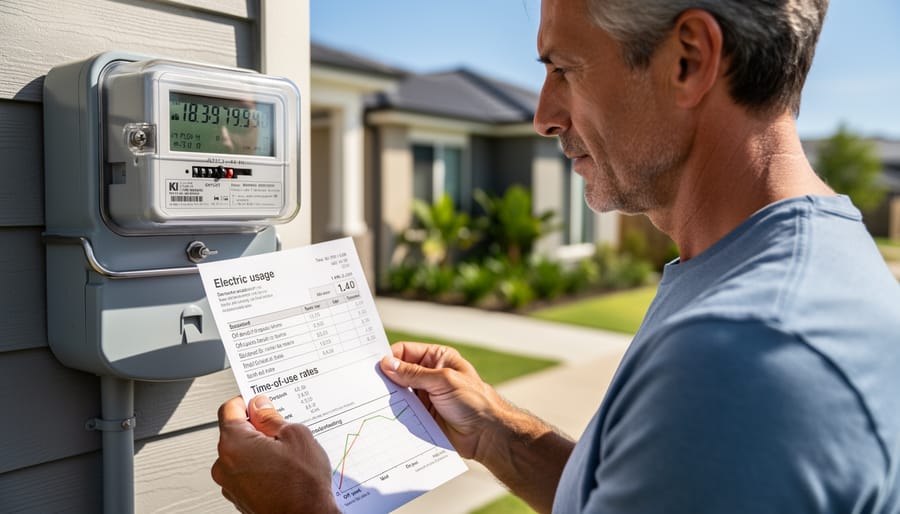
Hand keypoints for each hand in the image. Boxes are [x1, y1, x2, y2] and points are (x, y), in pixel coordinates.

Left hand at [212, 395, 338, 513]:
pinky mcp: (240, 498)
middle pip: (235, 433)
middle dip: (257, 428)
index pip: (230, 409)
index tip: (262, 404)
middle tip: (283, 432)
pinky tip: (283, 472)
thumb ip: (272, 417)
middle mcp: (224, 465)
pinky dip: (261, 468)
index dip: (249, 402)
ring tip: (287, 457)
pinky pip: (246, 473)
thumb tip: (260, 407)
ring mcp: (230, 485)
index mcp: (233, 444)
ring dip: (260, 450)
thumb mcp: (295, 436)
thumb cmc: (303, 485)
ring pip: (242, 454)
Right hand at [380, 342, 573, 513]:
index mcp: (437, 358)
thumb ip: (414, 373)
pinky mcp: (421, 415)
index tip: (373, 366)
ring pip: (397, 393)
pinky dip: (392, 413)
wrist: (487, 435)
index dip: (390, 357)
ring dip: (387, 397)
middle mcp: (428, 375)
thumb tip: (387, 363)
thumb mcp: (443, 381)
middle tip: (365, 384)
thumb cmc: (473, 401)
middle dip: (385, 378)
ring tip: (369, 402)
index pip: (405, 351)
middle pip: (398, 372)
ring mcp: (424, 396)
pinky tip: (379, 416)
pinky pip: (402, 411)